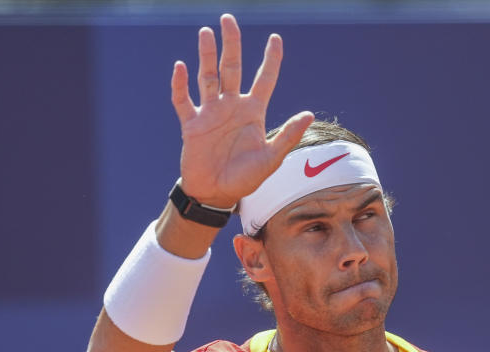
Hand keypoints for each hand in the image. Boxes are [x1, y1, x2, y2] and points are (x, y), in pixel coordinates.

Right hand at [171, 14, 313, 208]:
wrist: (216, 194)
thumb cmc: (245, 178)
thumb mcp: (271, 158)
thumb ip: (288, 136)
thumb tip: (309, 114)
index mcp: (253, 112)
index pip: (264, 79)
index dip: (270, 59)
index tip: (275, 38)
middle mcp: (232, 107)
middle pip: (232, 68)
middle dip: (231, 44)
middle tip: (228, 18)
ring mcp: (210, 113)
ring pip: (207, 77)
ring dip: (206, 55)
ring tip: (206, 32)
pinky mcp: (191, 124)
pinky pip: (184, 100)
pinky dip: (180, 85)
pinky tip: (181, 67)